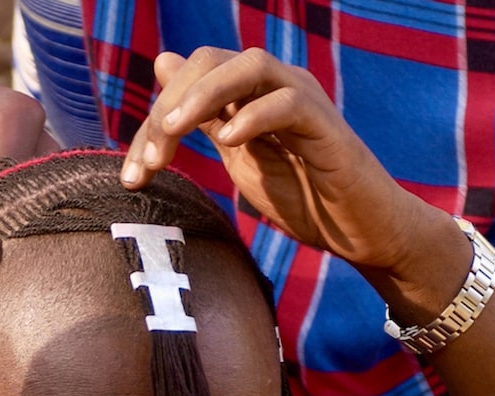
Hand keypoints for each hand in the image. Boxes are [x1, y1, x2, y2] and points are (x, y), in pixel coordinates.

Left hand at [120, 47, 431, 274]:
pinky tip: (230, 141)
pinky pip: (289, 102)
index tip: (133, 176)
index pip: (187, 80)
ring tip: (175, 132)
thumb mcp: (239, 159)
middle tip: (152, 159)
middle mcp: (275, 85)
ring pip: (249, 66)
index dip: (152, 122)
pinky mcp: (328, 126)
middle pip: (210, 62)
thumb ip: (204, 118)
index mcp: (248, 94)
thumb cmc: (306, 198)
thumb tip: (163, 62)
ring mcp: (303, 100)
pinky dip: (256, 116)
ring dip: (204, 95)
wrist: (361, 234)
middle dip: (169, 106)